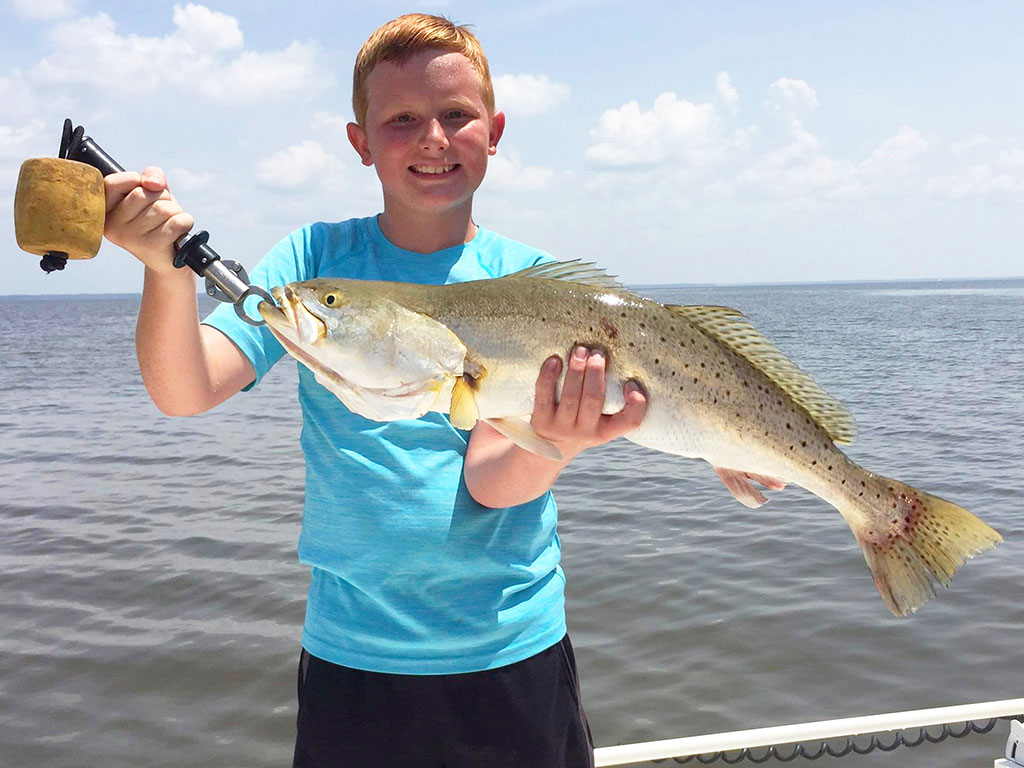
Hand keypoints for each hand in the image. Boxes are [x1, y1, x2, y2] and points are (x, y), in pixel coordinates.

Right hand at [104, 166, 193, 273]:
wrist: (170, 257)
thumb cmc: (158, 221)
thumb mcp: (152, 192)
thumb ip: (150, 176)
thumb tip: (154, 183)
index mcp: (104, 211)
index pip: (114, 182)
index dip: (136, 180)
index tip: (143, 191)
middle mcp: (112, 226)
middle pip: (143, 193)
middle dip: (161, 197)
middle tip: (160, 214)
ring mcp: (129, 238)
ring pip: (162, 208)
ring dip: (174, 211)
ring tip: (168, 224)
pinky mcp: (150, 247)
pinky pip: (176, 223)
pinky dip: (185, 222)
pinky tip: (179, 231)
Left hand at [530, 346, 646, 461]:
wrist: (548, 450)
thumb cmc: (580, 425)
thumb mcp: (599, 423)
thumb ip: (610, 400)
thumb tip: (611, 358)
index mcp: (606, 431)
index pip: (631, 421)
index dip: (636, 403)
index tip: (631, 383)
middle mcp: (585, 432)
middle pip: (593, 400)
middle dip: (596, 373)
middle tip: (597, 353)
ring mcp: (561, 428)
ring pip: (571, 397)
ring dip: (576, 371)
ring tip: (579, 351)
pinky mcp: (541, 422)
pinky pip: (545, 396)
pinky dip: (549, 377)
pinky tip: (554, 360)